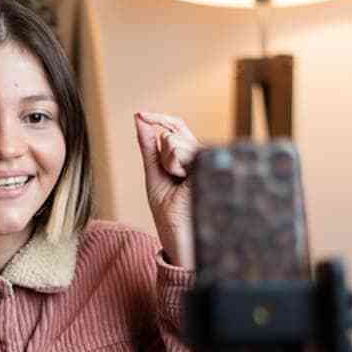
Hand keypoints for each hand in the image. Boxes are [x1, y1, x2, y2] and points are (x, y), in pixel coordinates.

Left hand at [134, 111, 201, 267]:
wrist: (180, 238)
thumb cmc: (169, 214)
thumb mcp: (154, 175)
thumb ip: (149, 147)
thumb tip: (140, 117)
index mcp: (193, 156)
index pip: (177, 127)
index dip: (159, 118)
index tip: (140, 113)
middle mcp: (204, 155)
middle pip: (172, 133)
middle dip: (162, 154)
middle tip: (173, 179)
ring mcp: (210, 158)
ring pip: (174, 139)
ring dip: (167, 161)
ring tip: (180, 182)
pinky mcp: (211, 163)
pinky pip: (181, 149)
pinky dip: (174, 163)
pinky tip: (184, 179)